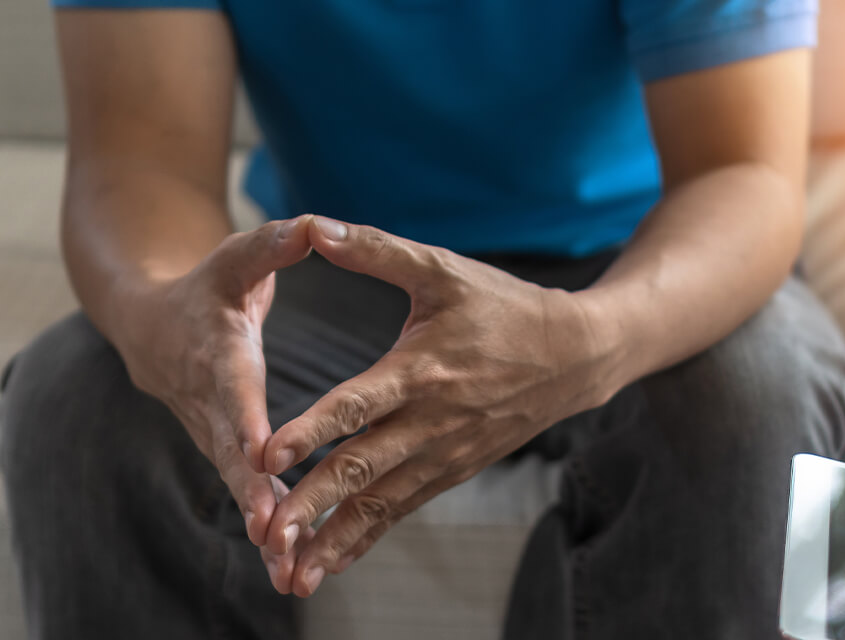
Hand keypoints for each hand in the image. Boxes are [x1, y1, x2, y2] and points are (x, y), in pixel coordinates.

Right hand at [114, 216, 313, 546]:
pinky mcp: (227, 453)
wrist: (156, 327)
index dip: (246, 419)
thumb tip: (308, 226)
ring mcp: (216, 434)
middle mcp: (213, 403)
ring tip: (287, 566)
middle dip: (253, 493)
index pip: (232, 389)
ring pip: (239, 484)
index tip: (261, 451)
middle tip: (274, 530)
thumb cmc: (209, 288)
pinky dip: (268, 528)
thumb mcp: (235, 260)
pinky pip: (249, 493)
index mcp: (219, 354)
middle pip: (232, 452)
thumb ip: (271, 246)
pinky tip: (292, 566)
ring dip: (262, 525)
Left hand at [259, 216, 612, 595]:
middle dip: (313, 502)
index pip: (358, 404)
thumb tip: (314, 227)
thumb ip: (377, 251)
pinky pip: (404, 509)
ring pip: (382, 501)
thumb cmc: (504, 307)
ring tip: (294, 572)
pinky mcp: (455, 470)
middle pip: (363, 467)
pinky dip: (367, 537)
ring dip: (336, 536)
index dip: (313, 430)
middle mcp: (432, 420)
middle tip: (268, 531)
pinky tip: (332, 560)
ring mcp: (446, 452)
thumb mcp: (444, 270)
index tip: (268, 454)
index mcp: (422, 369)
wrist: (576, 355)